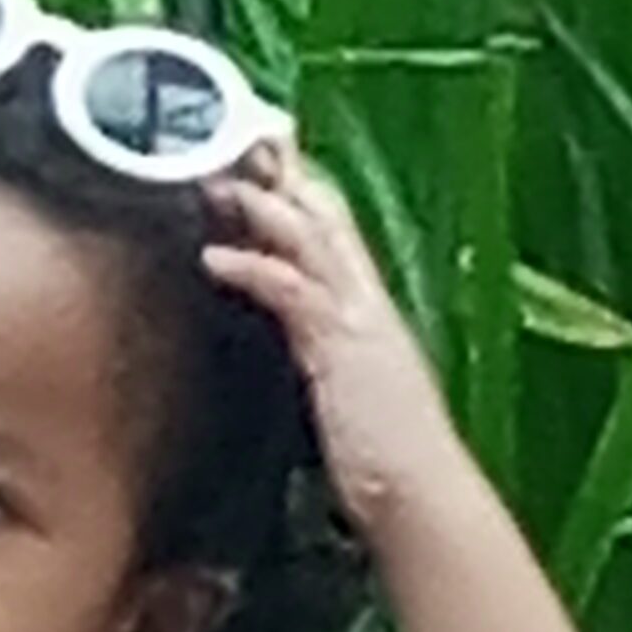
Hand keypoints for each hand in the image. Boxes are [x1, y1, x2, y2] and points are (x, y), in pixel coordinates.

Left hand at [201, 142, 462, 536]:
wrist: (421, 497)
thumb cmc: (388, 460)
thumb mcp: (352, 395)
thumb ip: (329, 362)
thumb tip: (310, 355)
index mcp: (368, 313)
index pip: (334, 232)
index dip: (300, 190)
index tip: (263, 156)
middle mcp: (366, 304)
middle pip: (323, 214)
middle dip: (280, 172)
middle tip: (231, 134)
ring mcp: (356, 322)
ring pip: (309, 237)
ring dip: (257, 204)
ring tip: (209, 180)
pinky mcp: (340, 348)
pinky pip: (294, 292)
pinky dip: (253, 268)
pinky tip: (215, 259)